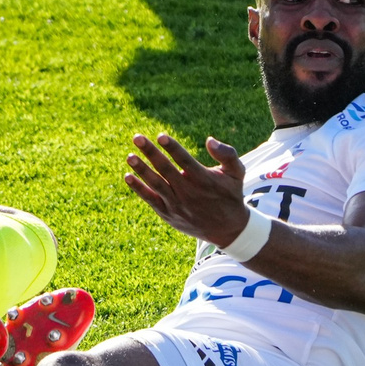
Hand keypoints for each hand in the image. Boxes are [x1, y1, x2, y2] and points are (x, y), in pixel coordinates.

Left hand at [124, 132, 250, 246]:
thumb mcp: (236, 173)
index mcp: (204, 179)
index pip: (185, 160)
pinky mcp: (168, 213)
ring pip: (156, 184)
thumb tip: (210, 140)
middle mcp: (188, 192)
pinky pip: (150, 199)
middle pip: (166, 170)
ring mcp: (176, 204)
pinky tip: (128, 176)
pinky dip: (139, 189)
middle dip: (151, 153)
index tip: (161, 136)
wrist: (227, 229)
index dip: (173, 148)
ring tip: (130, 156)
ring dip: (142, 170)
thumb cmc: (230, 194)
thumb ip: (227, 154)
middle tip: (137, 138)